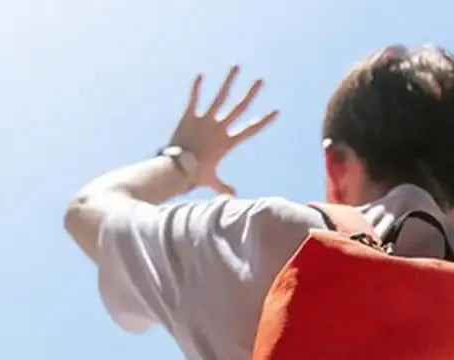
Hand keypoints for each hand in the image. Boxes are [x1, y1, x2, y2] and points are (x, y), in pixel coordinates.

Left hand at [168, 66, 277, 194]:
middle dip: (251, 93)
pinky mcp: (189, 116)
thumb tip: (232, 198)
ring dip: (229, 81)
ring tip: (236, 67)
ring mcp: (205, 120)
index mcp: (227, 142)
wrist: (178, 169)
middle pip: (239, 107)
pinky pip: (194, 98)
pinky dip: (197, 87)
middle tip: (260, 81)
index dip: (264, 120)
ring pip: (220, 96)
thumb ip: (223, 188)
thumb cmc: (195, 176)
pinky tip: (200, 75)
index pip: (251, 129)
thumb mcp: (212, 181)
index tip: (276, 111)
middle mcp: (219, 128)